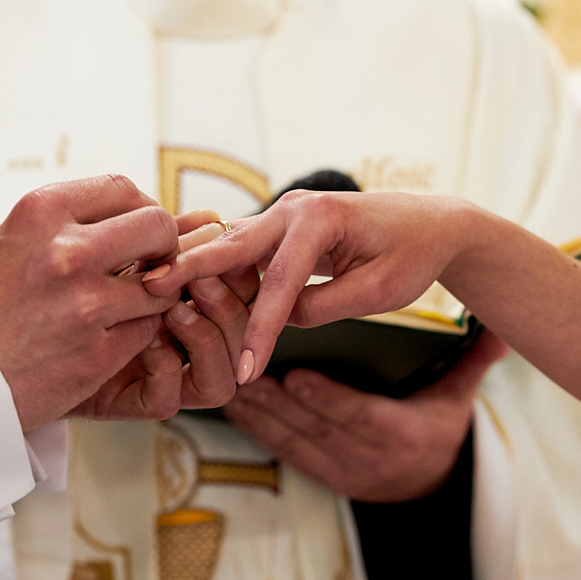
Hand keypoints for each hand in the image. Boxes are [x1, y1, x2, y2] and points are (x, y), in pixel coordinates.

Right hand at [0, 175, 179, 430]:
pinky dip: (137, 333)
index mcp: (41, 213)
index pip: (122, 188)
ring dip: (151, 295)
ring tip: (123, 305)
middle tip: (150, 264)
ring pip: (161, 285)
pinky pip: (147, 330)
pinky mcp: (97, 354)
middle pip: (157, 226)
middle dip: (162, 244)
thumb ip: (67, 221)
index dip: (141, 206)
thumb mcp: (11, 241)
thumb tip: (136, 209)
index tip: (138, 227)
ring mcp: (85, 304)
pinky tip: (108, 337)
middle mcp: (66, 252)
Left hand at [70, 212, 255, 417]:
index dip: (241, 274)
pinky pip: (168, 399)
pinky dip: (163, 367)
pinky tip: (144, 339)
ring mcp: (164, 377)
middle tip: (199, 276)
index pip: (245, 297)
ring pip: (221, 380)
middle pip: (244, 338)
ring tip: (173, 308)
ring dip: (205, 336)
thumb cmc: (65, 289)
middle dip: (229, 302)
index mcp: (193, 305)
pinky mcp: (131, 400)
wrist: (22, 335)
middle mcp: (186, 346)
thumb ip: (164, 244)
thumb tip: (210, 218)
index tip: (217, 244)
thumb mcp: (118, 257)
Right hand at [146, 190, 481, 382]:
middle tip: (149, 290)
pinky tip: (181, 291)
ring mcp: (282, 214)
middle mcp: (293, 209)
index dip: (259, 329)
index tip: (244, 370)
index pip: (279, 281)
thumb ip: (324, 307)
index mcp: (321, 219)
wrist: (431, 225)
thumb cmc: (411, 256)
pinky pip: (239, 250)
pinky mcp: (278, 227)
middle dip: (190, 268)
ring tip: (150, 292)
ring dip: (193, 266)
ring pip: (228, 244)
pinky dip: (211, 268)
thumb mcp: (377, 292)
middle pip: (232, 244)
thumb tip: (278, 319)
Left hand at [224, 330, 508, 501]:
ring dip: (259, 416)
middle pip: (316, 428)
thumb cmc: (437, 426)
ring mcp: (341, 472)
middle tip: (246, 370)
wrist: (430, 486)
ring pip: (293, 443)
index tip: (295, 376)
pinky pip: (284, 455)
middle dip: (278, 402)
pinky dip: (257, 432)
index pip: (358, 416)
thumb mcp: (457, 396)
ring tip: (230, 386)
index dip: (324, 398)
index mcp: (400, 435)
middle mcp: (367, 459)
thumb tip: (500, 333)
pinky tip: (234, 408)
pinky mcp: (321, 476)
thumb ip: (472, 363)